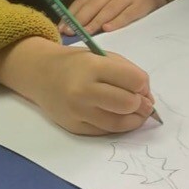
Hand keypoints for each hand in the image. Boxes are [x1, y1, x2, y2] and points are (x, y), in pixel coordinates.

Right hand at [0, 38, 155, 135]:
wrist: (41, 74)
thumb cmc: (77, 64)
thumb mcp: (101, 56)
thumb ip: (126, 72)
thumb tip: (147, 99)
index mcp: (93, 66)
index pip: (134, 80)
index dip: (143, 85)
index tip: (141, 86)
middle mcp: (83, 90)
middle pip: (128, 104)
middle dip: (141, 105)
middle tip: (142, 103)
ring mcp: (77, 111)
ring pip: (118, 123)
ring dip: (134, 119)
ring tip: (136, 113)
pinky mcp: (74, 127)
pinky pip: (105, 131)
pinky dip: (117, 126)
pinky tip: (119, 117)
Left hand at [60, 0, 165, 35]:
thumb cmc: (124, 6)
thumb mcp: (107, 5)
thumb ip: (91, 14)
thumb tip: (70, 30)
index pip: (82, 1)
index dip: (70, 14)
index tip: (62, 28)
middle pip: (93, 5)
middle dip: (79, 19)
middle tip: (70, 32)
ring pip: (107, 10)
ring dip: (95, 22)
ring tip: (86, 32)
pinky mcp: (139, 4)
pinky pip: (126, 14)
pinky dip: (117, 21)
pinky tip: (108, 29)